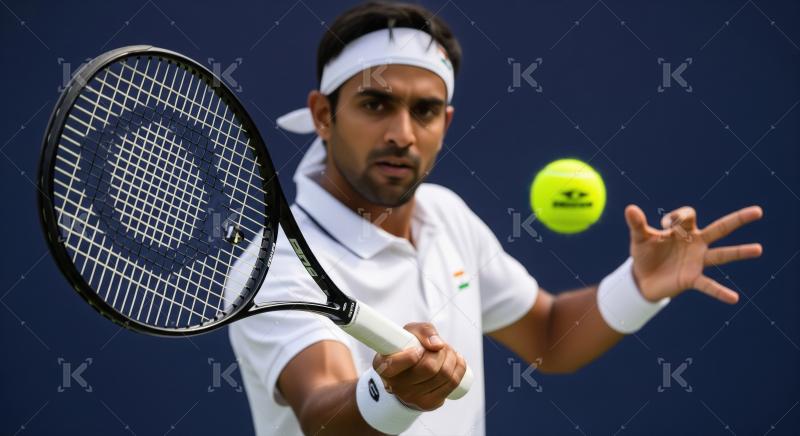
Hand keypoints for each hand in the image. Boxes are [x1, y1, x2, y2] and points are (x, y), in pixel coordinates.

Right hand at [372, 323, 465, 410]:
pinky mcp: (429, 404)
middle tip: (441, 346)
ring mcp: (413, 398)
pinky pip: (452, 384)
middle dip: (441, 351)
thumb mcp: (410, 333)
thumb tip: (437, 345)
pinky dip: (459, 367)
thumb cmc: (408, 349)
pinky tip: (456, 360)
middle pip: (429, 367)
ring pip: (444, 375)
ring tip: (447, 351)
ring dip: (452, 357)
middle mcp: (396, 386)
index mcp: (383, 366)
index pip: (402, 362)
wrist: (409, 374)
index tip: (420, 348)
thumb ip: (423, 331)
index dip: (416, 353)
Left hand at [624, 204, 762, 303]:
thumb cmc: (644, 254)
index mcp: (682, 231)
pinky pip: (708, 285)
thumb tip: (630, 208)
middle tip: (758, 211)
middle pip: (720, 228)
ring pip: (721, 254)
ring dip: (739, 252)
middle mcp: (695, 244)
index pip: (688, 216)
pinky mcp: (692, 279)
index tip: (664, 225)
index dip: (677, 217)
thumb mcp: (639, 238)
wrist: (641, 279)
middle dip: (737, 219)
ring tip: (758, 249)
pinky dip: (720, 291)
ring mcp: (696, 262)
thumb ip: (636, 224)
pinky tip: (734, 298)